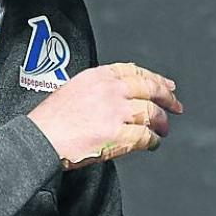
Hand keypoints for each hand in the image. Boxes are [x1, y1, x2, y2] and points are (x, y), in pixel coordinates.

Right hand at [27, 62, 182, 168]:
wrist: (38, 140)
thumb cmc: (51, 120)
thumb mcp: (74, 89)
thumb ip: (99, 87)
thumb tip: (122, 93)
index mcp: (98, 76)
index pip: (135, 71)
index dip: (155, 79)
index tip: (167, 85)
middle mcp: (110, 90)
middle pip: (149, 89)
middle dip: (167, 98)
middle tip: (176, 106)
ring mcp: (115, 111)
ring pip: (151, 113)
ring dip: (161, 122)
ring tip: (163, 129)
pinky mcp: (117, 134)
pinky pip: (144, 136)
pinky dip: (152, 141)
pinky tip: (152, 143)